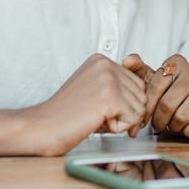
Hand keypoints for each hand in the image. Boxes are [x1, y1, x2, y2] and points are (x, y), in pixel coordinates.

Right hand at [25, 54, 147, 155]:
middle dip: (124, 112)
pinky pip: (134, 118)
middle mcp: (106, 65)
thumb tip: (146, 92)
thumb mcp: (94, 89)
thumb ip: (117, 85)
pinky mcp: (111, 97)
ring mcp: (109, 79)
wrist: (42, 128)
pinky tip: (96, 123)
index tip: (99, 108)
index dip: (123, 103)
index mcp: (101, 60)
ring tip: (94, 117)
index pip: (136, 83)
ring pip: (140, 107)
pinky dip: (118, 128)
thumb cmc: (66, 115)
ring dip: (120, 121)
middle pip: (141, 94)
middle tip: (96, 115)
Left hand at [123, 53, 188, 137]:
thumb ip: (137, 69)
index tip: (142, 120)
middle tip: (158, 125)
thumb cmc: (167, 90)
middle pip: (168, 104)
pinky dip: (188, 130)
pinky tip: (185, 127)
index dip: (147, 108)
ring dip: (173, 126)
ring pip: (182, 116)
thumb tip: (128, 60)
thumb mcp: (150, 79)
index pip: (155, 87)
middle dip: (159, 120)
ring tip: (171, 124)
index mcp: (176, 62)